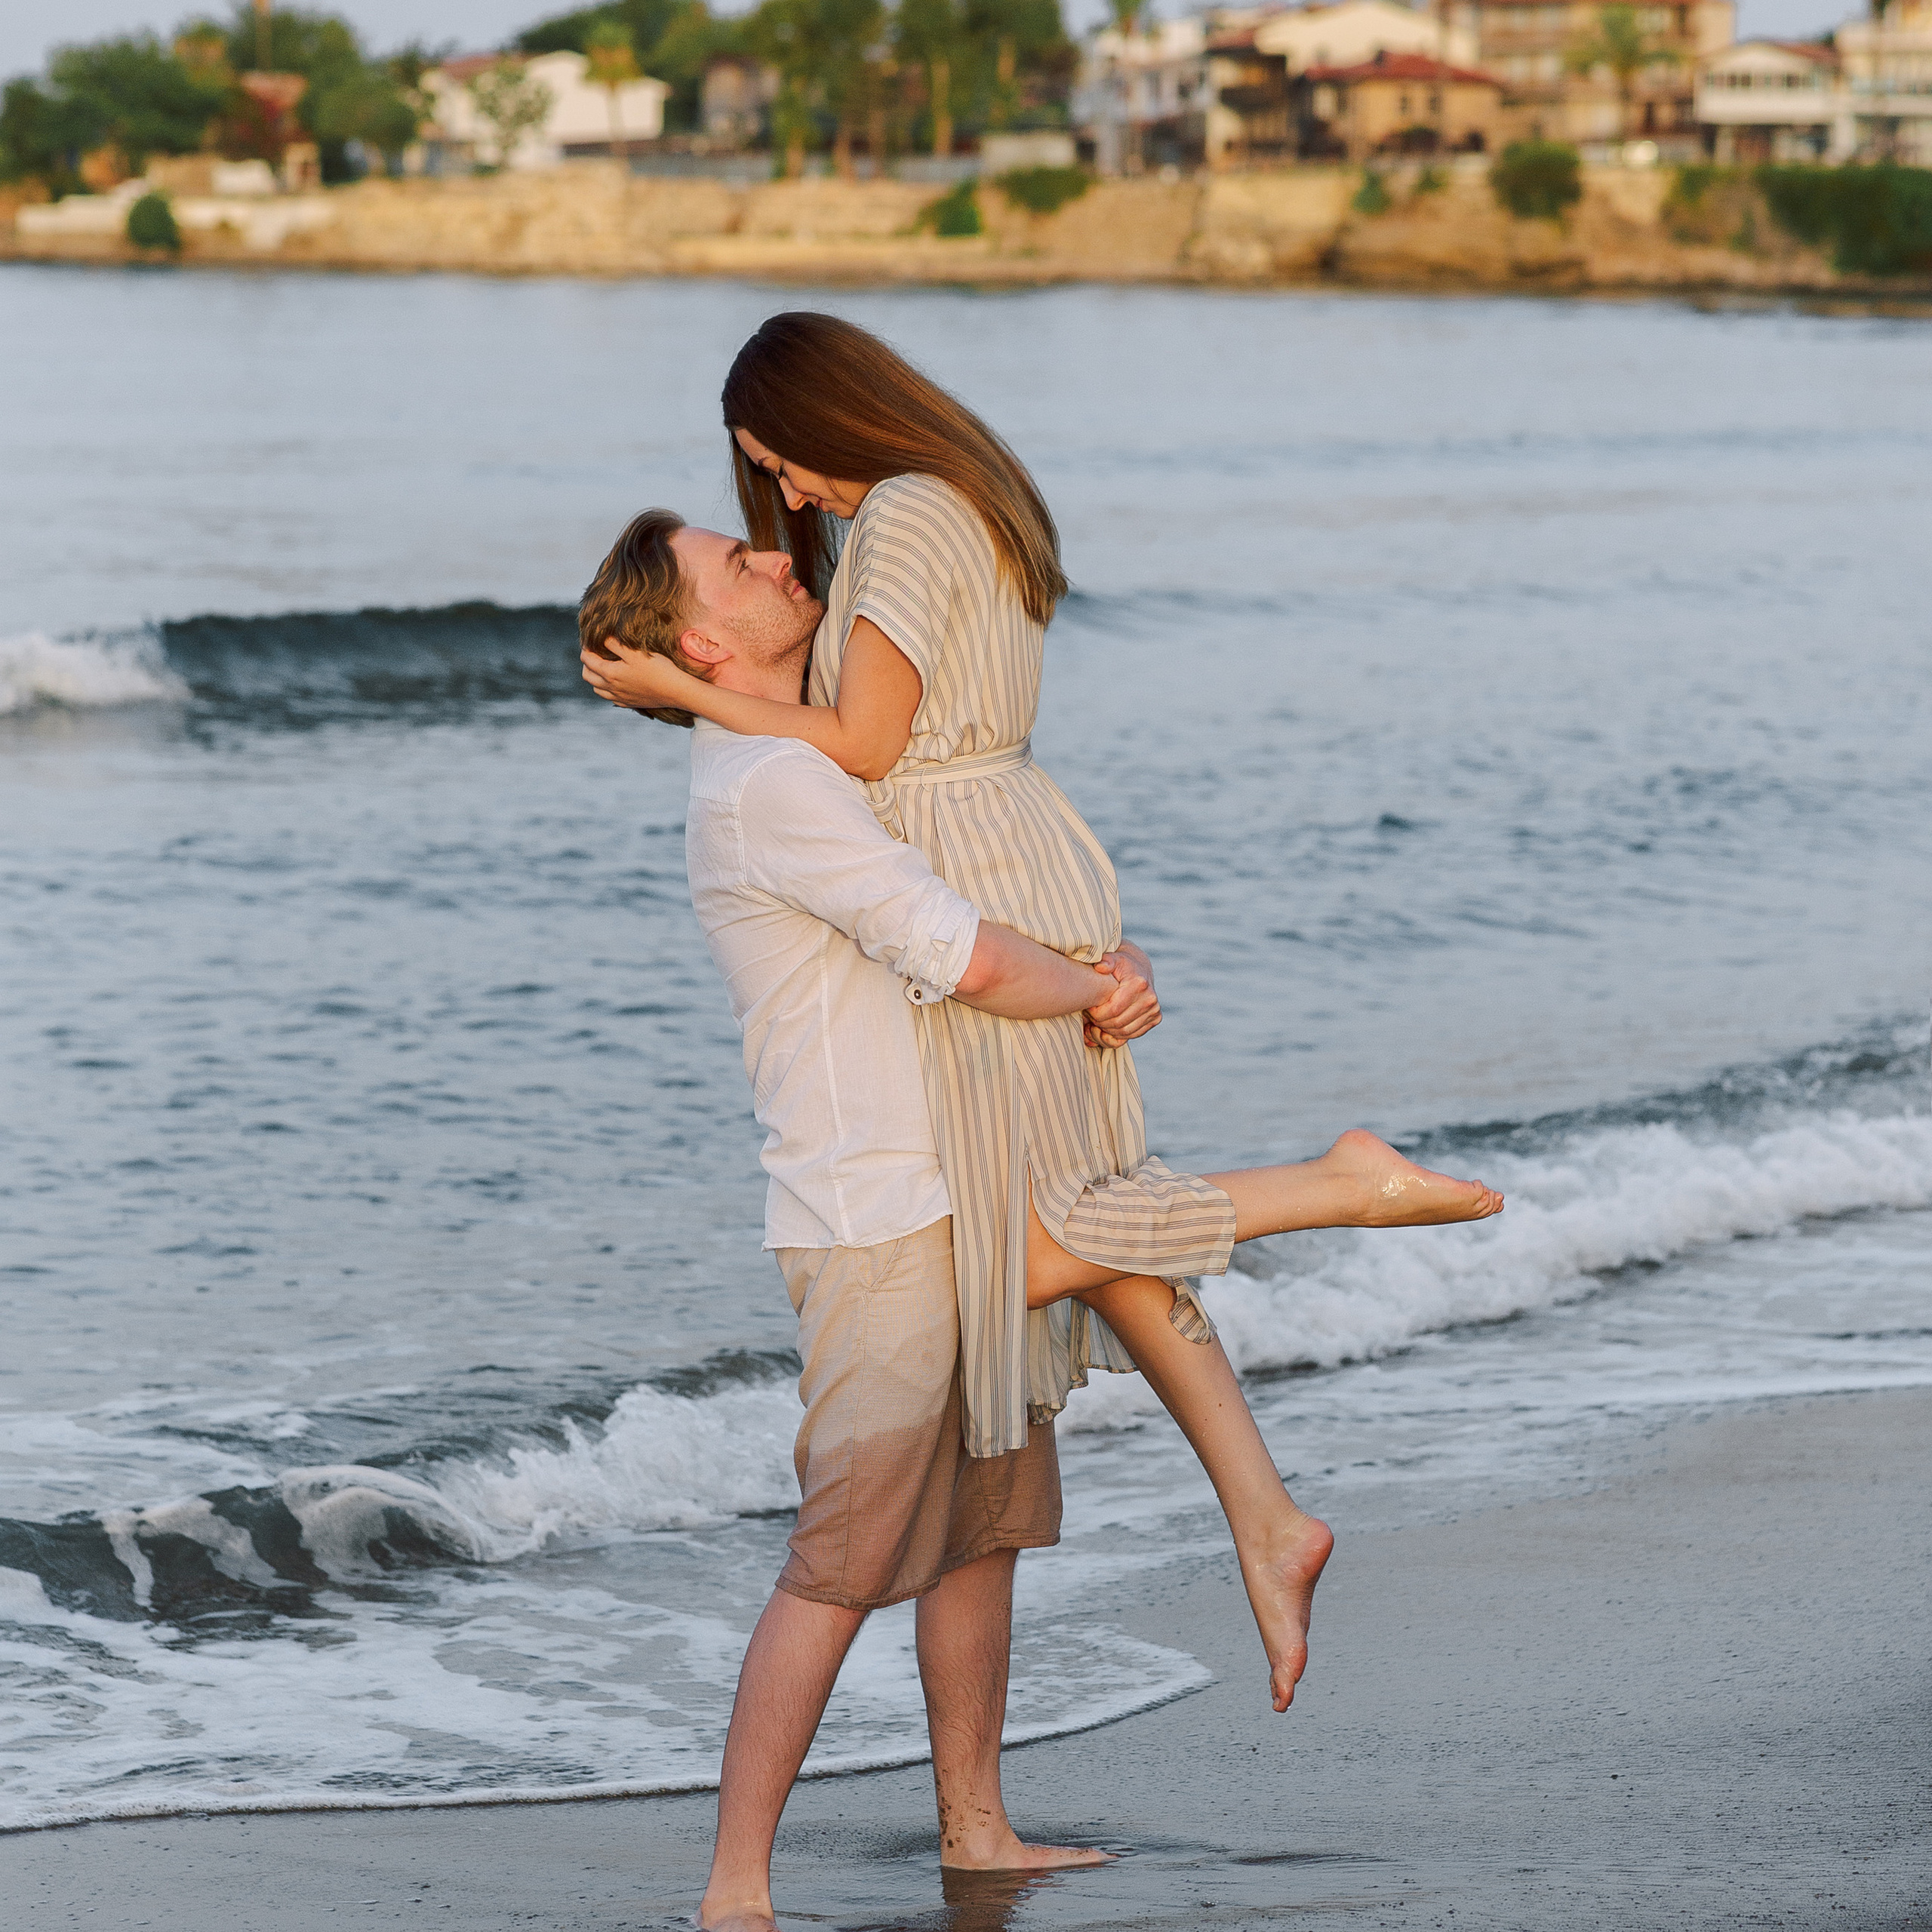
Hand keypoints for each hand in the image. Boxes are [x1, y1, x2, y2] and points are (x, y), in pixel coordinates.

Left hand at [580, 638, 696, 711]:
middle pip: (588, 676)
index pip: (588, 660)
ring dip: (595, 678)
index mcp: (610, 673)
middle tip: (593, 654)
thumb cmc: (657, 668)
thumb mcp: (635, 651)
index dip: (586, 649)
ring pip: (597, 689)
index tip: (589, 642)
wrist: (675, 690)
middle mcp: (611, 688)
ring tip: (603, 668)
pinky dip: (607, 690)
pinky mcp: (629, 704)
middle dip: (586, 664)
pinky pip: (611, 698)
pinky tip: (616, 684)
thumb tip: (602, 638)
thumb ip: (615, 644)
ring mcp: (620, 698)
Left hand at [1083, 942, 1158, 1048]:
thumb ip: (1105, 961)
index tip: (1088, 1009)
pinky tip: (1106, 1028)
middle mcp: (1150, 999)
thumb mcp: (1112, 959)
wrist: (1139, 968)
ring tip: (1096, 1023)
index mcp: (1139, 984)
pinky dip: (1117, 1035)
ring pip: (1125, 1031)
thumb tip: (1100, 966)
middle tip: (1090, 1017)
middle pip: (1118, 1023)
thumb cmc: (1121, 964)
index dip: (1097, 1013)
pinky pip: (1133, 1034)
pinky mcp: (1155, 1018)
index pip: (1114, 1009)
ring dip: (1107, 1031)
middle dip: (1100, 1023)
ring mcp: (1154, 1010)